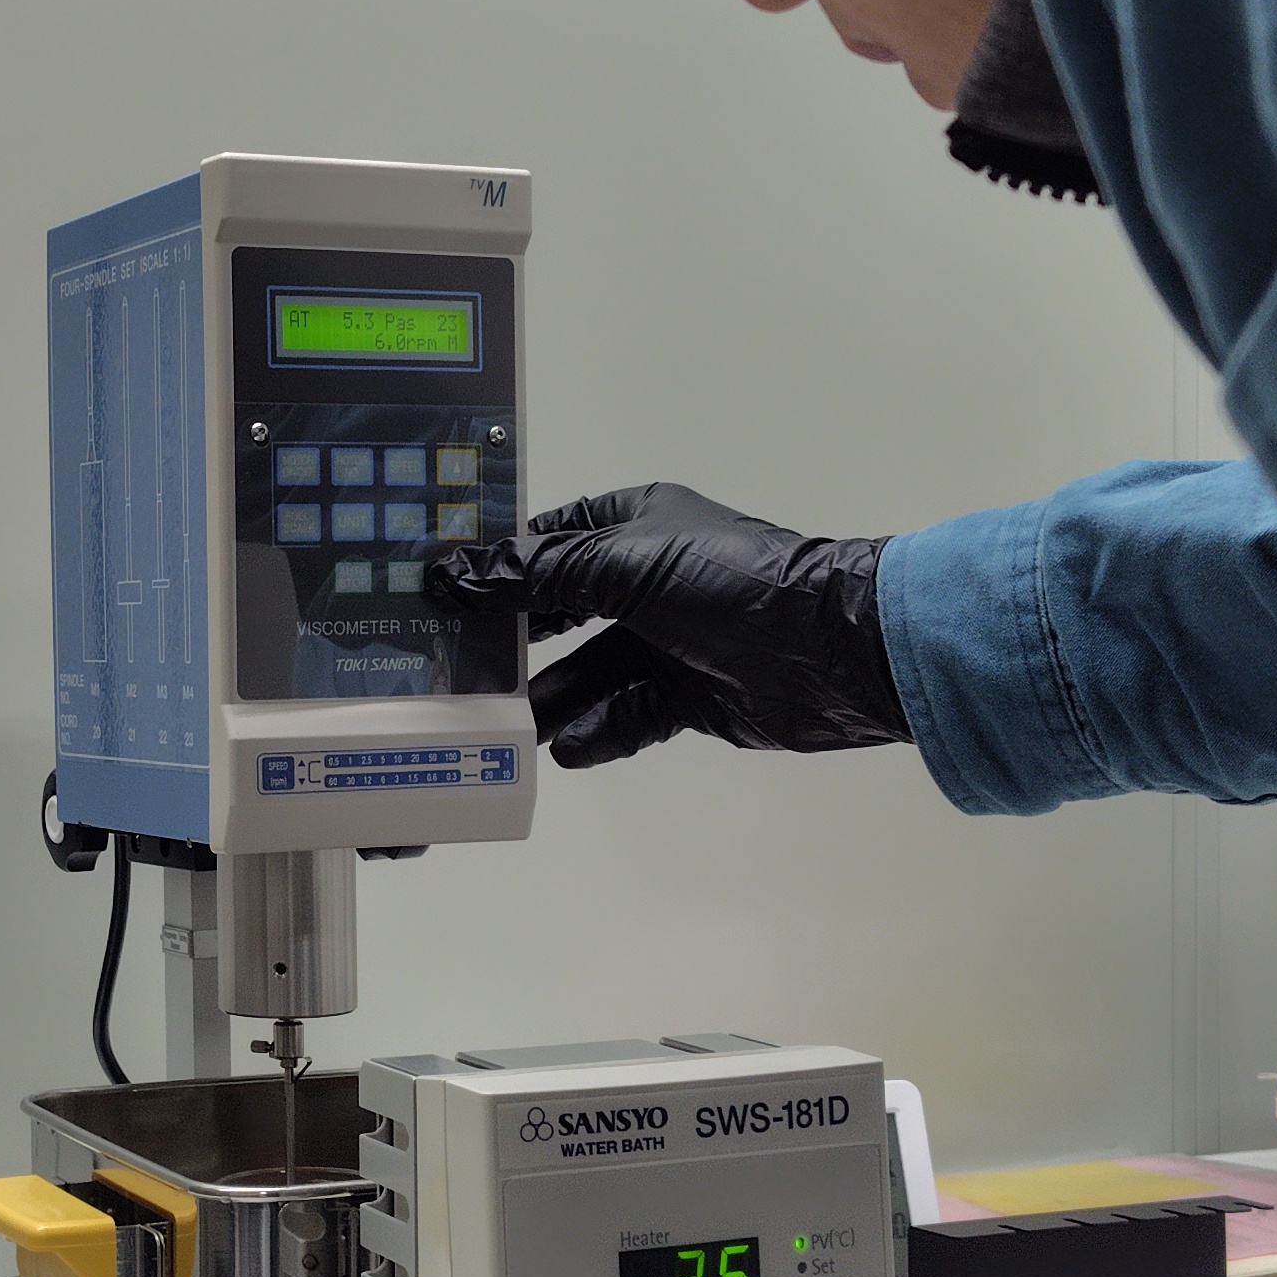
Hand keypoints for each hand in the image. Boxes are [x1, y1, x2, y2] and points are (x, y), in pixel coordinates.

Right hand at [428, 482, 908, 767]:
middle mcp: (647, 580)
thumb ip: (538, 573)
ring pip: (590, 671)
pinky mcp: (689, 697)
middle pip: (561, 612)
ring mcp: (669, 641)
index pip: (549, 541)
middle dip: (516, 642)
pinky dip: (598, 732)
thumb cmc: (730, 582)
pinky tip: (567, 749)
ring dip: (552, 699)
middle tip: (462, 673)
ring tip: (507, 728)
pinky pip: (628, 715)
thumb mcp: (624, 565)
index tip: (444, 598)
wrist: (832, 649)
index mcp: (634, 526)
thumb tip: (455, 571)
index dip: (499, 567)